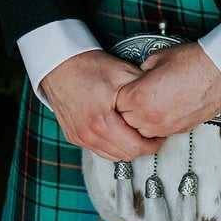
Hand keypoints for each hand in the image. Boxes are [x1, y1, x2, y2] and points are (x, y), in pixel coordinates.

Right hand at [43, 52, 158, 162]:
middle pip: (125, 156)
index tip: (158, 135)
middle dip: (141, 147)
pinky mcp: (74, 137)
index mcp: (102, 121)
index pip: (135, 148)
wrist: (59, 64)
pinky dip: (111, 146)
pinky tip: (118, 133)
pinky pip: (98, 150)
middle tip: (150, 134)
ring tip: (135, 133)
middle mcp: (88, 134)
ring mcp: (80, 137)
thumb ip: (143, 91)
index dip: (152, 144)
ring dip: (126, 148)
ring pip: (112, 156)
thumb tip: (161, 101)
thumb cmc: (87, 66)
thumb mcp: (122, 73)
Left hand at [115, 44, 220, 139]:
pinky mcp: (180, 130)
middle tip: (135, 96)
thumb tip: (137, 77)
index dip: (120, 94)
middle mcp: (151, 117)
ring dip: (141, 119)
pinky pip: (160, 132)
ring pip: (141, 131)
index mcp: (140, 98)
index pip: (116, 104)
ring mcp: (166, 127)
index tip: (125, 89)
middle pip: (126, 121)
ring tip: (150, 103)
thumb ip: (140, 72)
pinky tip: (164, 108)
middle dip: (128, 108)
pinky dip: (158, 123)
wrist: (219, 70)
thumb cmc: (193, 62)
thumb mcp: (156, 59)